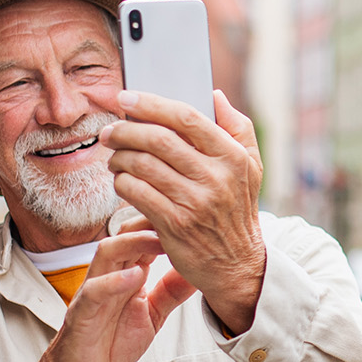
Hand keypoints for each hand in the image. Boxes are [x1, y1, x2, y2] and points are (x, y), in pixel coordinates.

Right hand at [19, 231, 195, 361]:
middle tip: (177, 219)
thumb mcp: (152, 316)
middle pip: (125, 236)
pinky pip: (94, 291)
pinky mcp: (81, 313)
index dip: (164, 226)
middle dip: (150, 224)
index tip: (192, 220)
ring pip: (106, 253)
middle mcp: (108, 276)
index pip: (143, 239)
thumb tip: (198, 273)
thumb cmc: (111, 342)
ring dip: (132, 243)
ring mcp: (93, 292)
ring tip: (158, 241)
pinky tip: (135, 277)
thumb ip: (171, 294)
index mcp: (125, 274)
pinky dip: (113, 281)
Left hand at [102, 88, 266, 334]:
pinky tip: (120, 180)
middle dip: (126, 130)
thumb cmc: (238, 211)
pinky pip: (136, 194)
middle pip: (159, 139)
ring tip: (113, 156)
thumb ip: (238, 128)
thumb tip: (215, 95)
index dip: (152, 104)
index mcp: (233, 157)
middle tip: (110, 130)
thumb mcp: (252, 168)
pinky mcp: (174, 225)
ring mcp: (195, 202)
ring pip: (143, 166)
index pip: (187, 118)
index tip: (127, 98)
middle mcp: (216, 177)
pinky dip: (122, 183)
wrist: (238, 266)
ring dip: (119, 157)